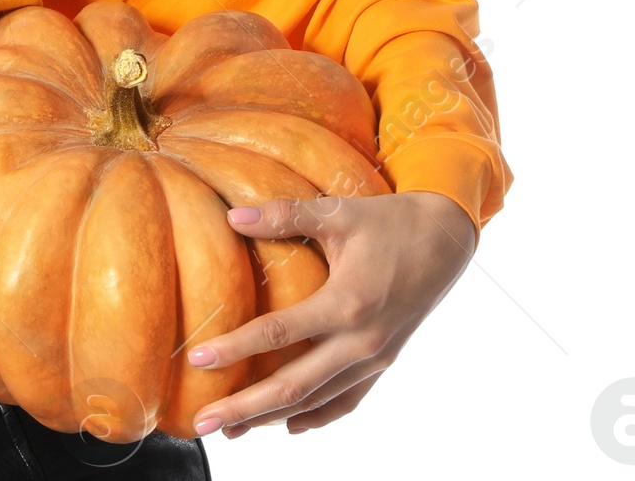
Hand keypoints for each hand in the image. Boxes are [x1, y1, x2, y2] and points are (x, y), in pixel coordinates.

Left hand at [184, 190, 477, 437]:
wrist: (445, 240)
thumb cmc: (388, 221)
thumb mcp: (338, 212)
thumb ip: (285, 215)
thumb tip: (232, 216)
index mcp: (348, 304)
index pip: (279, 334)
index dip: (235, 348)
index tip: (198, 359)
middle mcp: (362, 342)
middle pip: (294, 386)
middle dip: (245, 407)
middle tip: (203, 422)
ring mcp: (374, 359)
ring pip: (317, 401)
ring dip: (272, 419)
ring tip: (232, 432)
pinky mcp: (383, 363)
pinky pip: (346, 401)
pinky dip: (316, 417)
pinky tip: (289, 426)